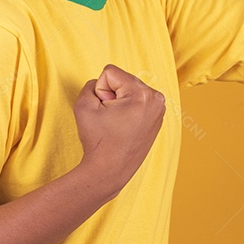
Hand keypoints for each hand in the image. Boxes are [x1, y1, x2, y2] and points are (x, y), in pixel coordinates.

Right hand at [72, 64, 165, 197]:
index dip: (100, 90)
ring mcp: (159, 109)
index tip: (105, 111)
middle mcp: (156, 99)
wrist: (110, 171)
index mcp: (142, 94)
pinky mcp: (158, 117)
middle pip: (122, 79)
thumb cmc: (98, 140)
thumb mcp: (83, 104)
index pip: (110, 72)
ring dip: (119, 102)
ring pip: (128, 89)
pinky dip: (128, 109)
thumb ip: (89, 84)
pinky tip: (125, 127)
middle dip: (111, 95)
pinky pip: (136, 100)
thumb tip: (101, 84)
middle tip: (111, 120)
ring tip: (117, 123)